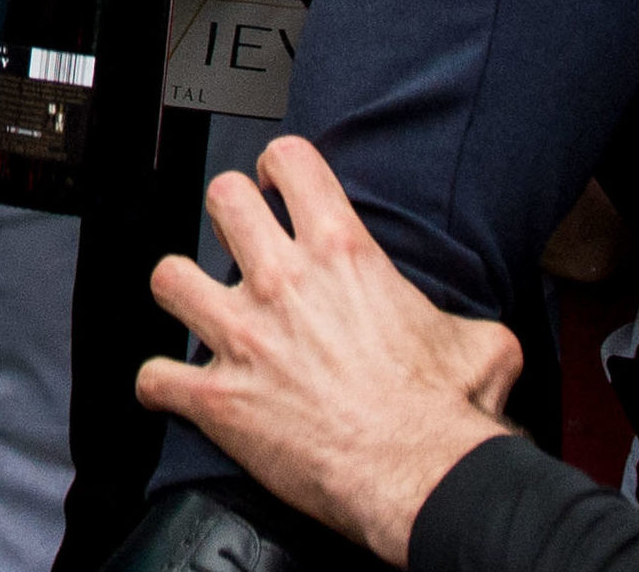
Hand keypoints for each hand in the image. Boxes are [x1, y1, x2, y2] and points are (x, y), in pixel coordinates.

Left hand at [138, 137, 520, 566]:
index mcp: (344, 256)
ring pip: (170, 277)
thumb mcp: (483, 344)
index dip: (279, 166)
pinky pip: (155, 378)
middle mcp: (284, 283)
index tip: (277, 183)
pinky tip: (173, 388)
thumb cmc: (444, 414)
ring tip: (196, 304)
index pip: (293, 164)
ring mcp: (242, 337)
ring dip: (180, 290)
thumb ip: (466, 323)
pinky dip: (160, 385)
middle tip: (237, 235)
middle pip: (222, 200)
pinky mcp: (217, 398)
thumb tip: (476, 337)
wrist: (415, 474)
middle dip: (226, 212)